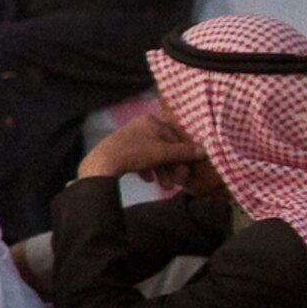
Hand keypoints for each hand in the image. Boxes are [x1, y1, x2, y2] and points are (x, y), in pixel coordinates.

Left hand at [79, 109, 200, 182]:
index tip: (187, 171)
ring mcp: (129, 137)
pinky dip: (146, 170)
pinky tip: (147, 179)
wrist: (102, 163)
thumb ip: (184, 152)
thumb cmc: (135, 153)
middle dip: (172, 167)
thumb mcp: (163, 153)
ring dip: (161, 172)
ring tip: (165, 187)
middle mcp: (140, 126)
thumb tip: (204, 151)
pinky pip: (139, 159)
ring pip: (153, 155)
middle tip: (177, 183)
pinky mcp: (120, 149)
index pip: (175, 138)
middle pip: (164, 148)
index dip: (184, 156)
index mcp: (151, 121)